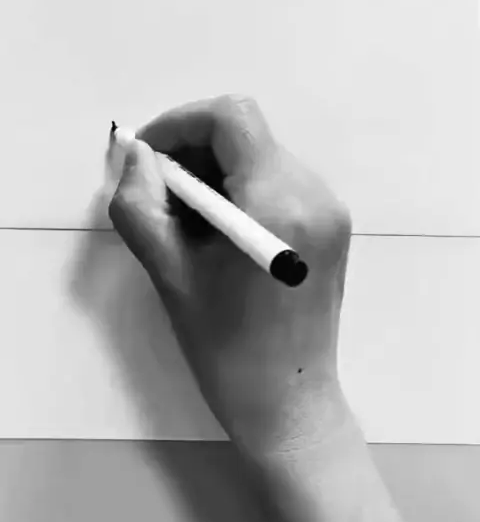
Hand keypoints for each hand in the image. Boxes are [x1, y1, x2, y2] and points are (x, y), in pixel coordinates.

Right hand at [109, 95, 351, 456]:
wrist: (288, 403)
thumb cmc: (225, 348)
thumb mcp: (170, 275)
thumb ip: (141, 204)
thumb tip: (137, 154)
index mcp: (279, 203)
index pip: (231, 117)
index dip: (180, 123)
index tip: (148, 159)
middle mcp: (315, 193)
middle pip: (246, 134)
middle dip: (194, 151)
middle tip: (160, 197)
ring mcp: (331, 209)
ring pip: (261, 156)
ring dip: (216, 173)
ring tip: (188, 225)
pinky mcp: (333, 226)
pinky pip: (279, 183)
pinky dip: (242, 190)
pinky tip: (220, 235)